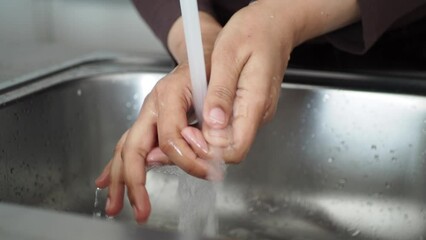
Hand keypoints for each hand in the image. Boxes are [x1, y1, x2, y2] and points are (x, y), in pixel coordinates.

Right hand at [95, 12, 221, 222]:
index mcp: (169, 94)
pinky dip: (117, 165)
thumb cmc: (212, 69)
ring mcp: (147, 114)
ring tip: (113, 205)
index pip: (171, 138)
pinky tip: (107, 181)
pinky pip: (128, 145)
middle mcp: (152, 105)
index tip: (209, 172)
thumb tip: (196, 150)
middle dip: (134, 181)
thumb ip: (210, 118)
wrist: (203, 54)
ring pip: (125, 149)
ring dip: (119, 179)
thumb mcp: (219, 88)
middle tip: (140, 208)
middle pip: (134, 147)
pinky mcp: (148, 121)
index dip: (189, 159)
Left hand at [201, 0, 359, 162]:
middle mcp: (258, 114)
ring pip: (229, 142)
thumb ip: (221, 92)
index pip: (235, 149)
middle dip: (204, 147)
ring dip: (206, 137)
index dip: (209, 150)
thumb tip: (213, 124)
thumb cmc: (253, 33)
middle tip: (183, 128)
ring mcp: (256, 113)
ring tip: (190, 120)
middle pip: (231, 150)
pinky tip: (202, 113)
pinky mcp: (251, 109)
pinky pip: (230, 129)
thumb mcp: (228, 55)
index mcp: (255, 103)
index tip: (188, 133)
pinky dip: (213, 127)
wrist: (274, 25)